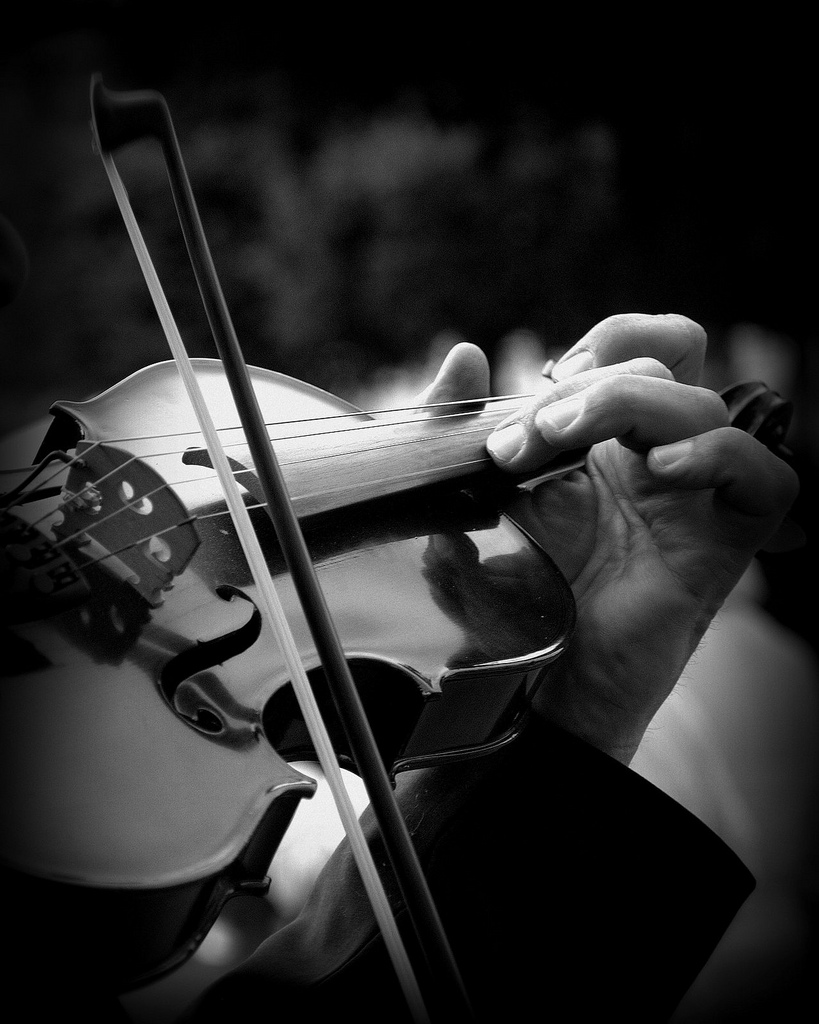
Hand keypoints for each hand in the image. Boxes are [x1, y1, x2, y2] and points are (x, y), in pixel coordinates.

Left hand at [421, 314, 798, 762]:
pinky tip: (663, 468)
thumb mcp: (466, 518)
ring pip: (703, 407)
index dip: (599, 346)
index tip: (532, 392)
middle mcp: (654, 467)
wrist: (541, 696)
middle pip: (660, 370)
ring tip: (556, 441)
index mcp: (607, 450)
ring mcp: (692, 503)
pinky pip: (766, 481)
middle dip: (578, 390)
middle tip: (513, 445)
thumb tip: (463, 361)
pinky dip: (721, 457)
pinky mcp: (722, 547)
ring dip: (623, 405)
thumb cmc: (513, 614)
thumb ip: (453, 446)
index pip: (637, 352)